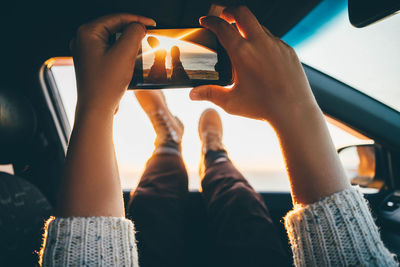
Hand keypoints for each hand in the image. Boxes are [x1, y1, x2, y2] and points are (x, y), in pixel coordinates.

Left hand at [71, 14, 155, 114]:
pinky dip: (122, 50)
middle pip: (114, 26)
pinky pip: (110, 49)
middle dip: (132, 30)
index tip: (152, 23)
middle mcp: (83, 39)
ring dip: (128, 41)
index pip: (117, 17)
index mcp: (88, 33)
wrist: (97, 108)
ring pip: (113, 38)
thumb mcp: (125, 54)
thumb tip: (139, 26)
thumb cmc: (105, 85)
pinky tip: (131, 57)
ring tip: (141, 45)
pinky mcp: (92, 61)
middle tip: (148, 34)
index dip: (137, 19)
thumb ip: (134, 33)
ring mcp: (86, 51)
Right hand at [190, 6, 316, 125]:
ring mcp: (277, 45)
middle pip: (243, 13)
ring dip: (248, 27)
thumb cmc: (263, 107)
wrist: (293, 111)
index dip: (210, 21)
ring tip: (241, 39)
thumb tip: (193, 94)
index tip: (206, 21)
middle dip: (230, 11)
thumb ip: (210, 94)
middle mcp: (260, 43)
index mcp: (242, 53)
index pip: (222, 27)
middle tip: (223, 16)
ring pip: (259, 26)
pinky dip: (263, 40)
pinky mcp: (288, 51)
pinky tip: (260, 55)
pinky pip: (273, 39)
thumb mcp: (231, 102)